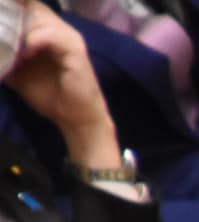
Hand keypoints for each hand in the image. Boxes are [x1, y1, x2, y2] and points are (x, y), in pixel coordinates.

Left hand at [4, 1, 118, 167]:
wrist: (76, 118)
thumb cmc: (49, 95)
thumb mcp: (16, 71)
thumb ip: (4, 54)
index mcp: (46, 31)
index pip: (26, 6)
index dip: (10, 8)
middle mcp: (59, 28)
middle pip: (31, 6)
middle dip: (11, 16)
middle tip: (0, 30)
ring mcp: (69, 37)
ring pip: (38, 16)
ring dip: (18, 29)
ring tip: (8, 44)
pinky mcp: (75, 49)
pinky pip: (49, 35)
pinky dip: (32, 42)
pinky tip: (24, 56)